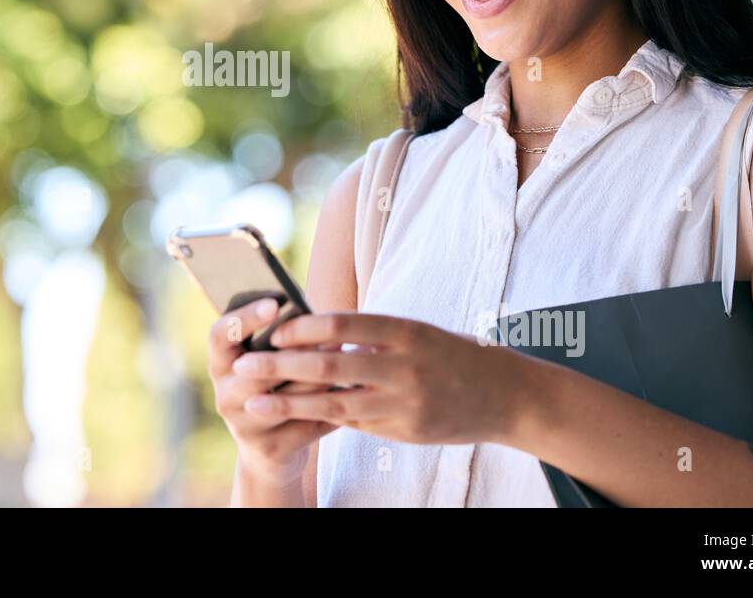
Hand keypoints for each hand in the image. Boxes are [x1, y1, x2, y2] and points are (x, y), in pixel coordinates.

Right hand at [207, 297, 339, 488]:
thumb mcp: (262, 363)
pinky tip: (357, 393)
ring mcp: (245, 426)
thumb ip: (276, 341)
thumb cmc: (272, 388)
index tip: (275, 303)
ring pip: (291, 397)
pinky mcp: (270, 449)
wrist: (267, 451)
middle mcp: (225, 396)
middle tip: (333, 332)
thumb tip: (309, 314)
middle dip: (299, 350)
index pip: (220, 335)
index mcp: (220, 365)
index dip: (245, 317)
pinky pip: (309, 423)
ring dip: (324, 376)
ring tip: (349, 356)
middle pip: (259, 369)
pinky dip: (335, 407)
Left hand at [230, 311, 528, 445]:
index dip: (302, 325)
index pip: (342, 321)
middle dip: (282, 366)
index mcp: (404, 330)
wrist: (506, 395)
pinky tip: (296, 417)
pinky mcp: (406, 430)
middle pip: (330, 363)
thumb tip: (316, 331)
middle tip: (246, 366)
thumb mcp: (416, 332)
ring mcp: (406, 402)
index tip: (271, 328)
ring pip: (335, 403)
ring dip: (289, 403)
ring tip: (254, 403)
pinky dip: (325, 418)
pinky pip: (356, 423)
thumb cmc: (452, 354)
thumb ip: (372, 334)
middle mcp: (404, 365)